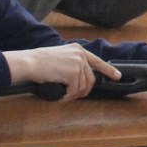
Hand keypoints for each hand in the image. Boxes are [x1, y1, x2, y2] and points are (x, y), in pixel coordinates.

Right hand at [3, 43, 120, 100]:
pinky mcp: (73, 73)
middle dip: (83, 90)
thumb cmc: (39, 62)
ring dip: (73, 94)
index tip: (117, 76)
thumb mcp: (60, 57)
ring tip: (62, 94)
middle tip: (71, 95)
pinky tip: (60, 95)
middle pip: (90, 79)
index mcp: (78, 49)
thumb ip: (73, 63)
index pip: (97, 61)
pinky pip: (74, 91)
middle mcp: (80, 55)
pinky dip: (67, 96)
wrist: (30, 63)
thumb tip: (81, 78)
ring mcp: (78, 63)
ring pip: (83, 87)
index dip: (108, 70)